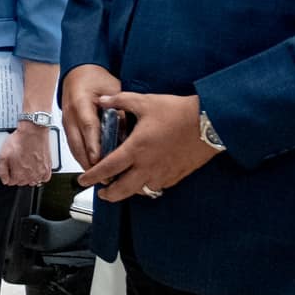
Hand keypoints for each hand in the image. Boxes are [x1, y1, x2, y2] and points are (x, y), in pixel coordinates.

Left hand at [0, 120, 53, 187]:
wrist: (33, 131)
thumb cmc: (19, 141)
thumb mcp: (2, 155)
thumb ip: (1, 170)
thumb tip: (4, 180)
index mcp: (19, 174)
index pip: (11, 182)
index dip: (8, 175)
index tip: (9, 169)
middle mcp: (31, 175)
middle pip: (22, 182)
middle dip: (18, 175)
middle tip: (17, 165)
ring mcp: (40, 172)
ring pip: (33, 181)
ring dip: (28, 176)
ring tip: (25, 166)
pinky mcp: (47, 168)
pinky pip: (44, 178)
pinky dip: (39, 176)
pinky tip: (35, 169)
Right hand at [61, 64, 120, 170]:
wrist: (78, 73)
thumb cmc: (96, 79)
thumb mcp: (113, 90)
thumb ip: (119, 111)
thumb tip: (127, 135)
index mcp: (81, 102)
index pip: (89, 127)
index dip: (94, 145)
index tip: (100, 160)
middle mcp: (70, 114)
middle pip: (78, 143)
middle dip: (89, 162)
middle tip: (103, 177)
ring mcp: (66, 121)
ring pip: (74, 147)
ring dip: (85, 163)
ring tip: (98, 177)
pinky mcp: (67, 127)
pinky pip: (74, 145)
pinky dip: (82, 157)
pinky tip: (92, 167)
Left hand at [77, 91, 220, 201]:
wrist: (210, 123)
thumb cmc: (179, 112)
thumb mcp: (145, 102)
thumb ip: (119, 101)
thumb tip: (102, 100)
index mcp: (136, 148)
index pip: (108, 168)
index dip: (93, 176)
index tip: (83, 180)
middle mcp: (148, 165)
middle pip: (122, 190)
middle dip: (108, 194)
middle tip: (101, 192)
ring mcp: (163, 173)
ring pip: (140, 192)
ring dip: (128, 192)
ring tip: (121, 186)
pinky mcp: (177, 175)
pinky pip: (157, 188)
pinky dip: (146, 187)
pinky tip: (143, 180)